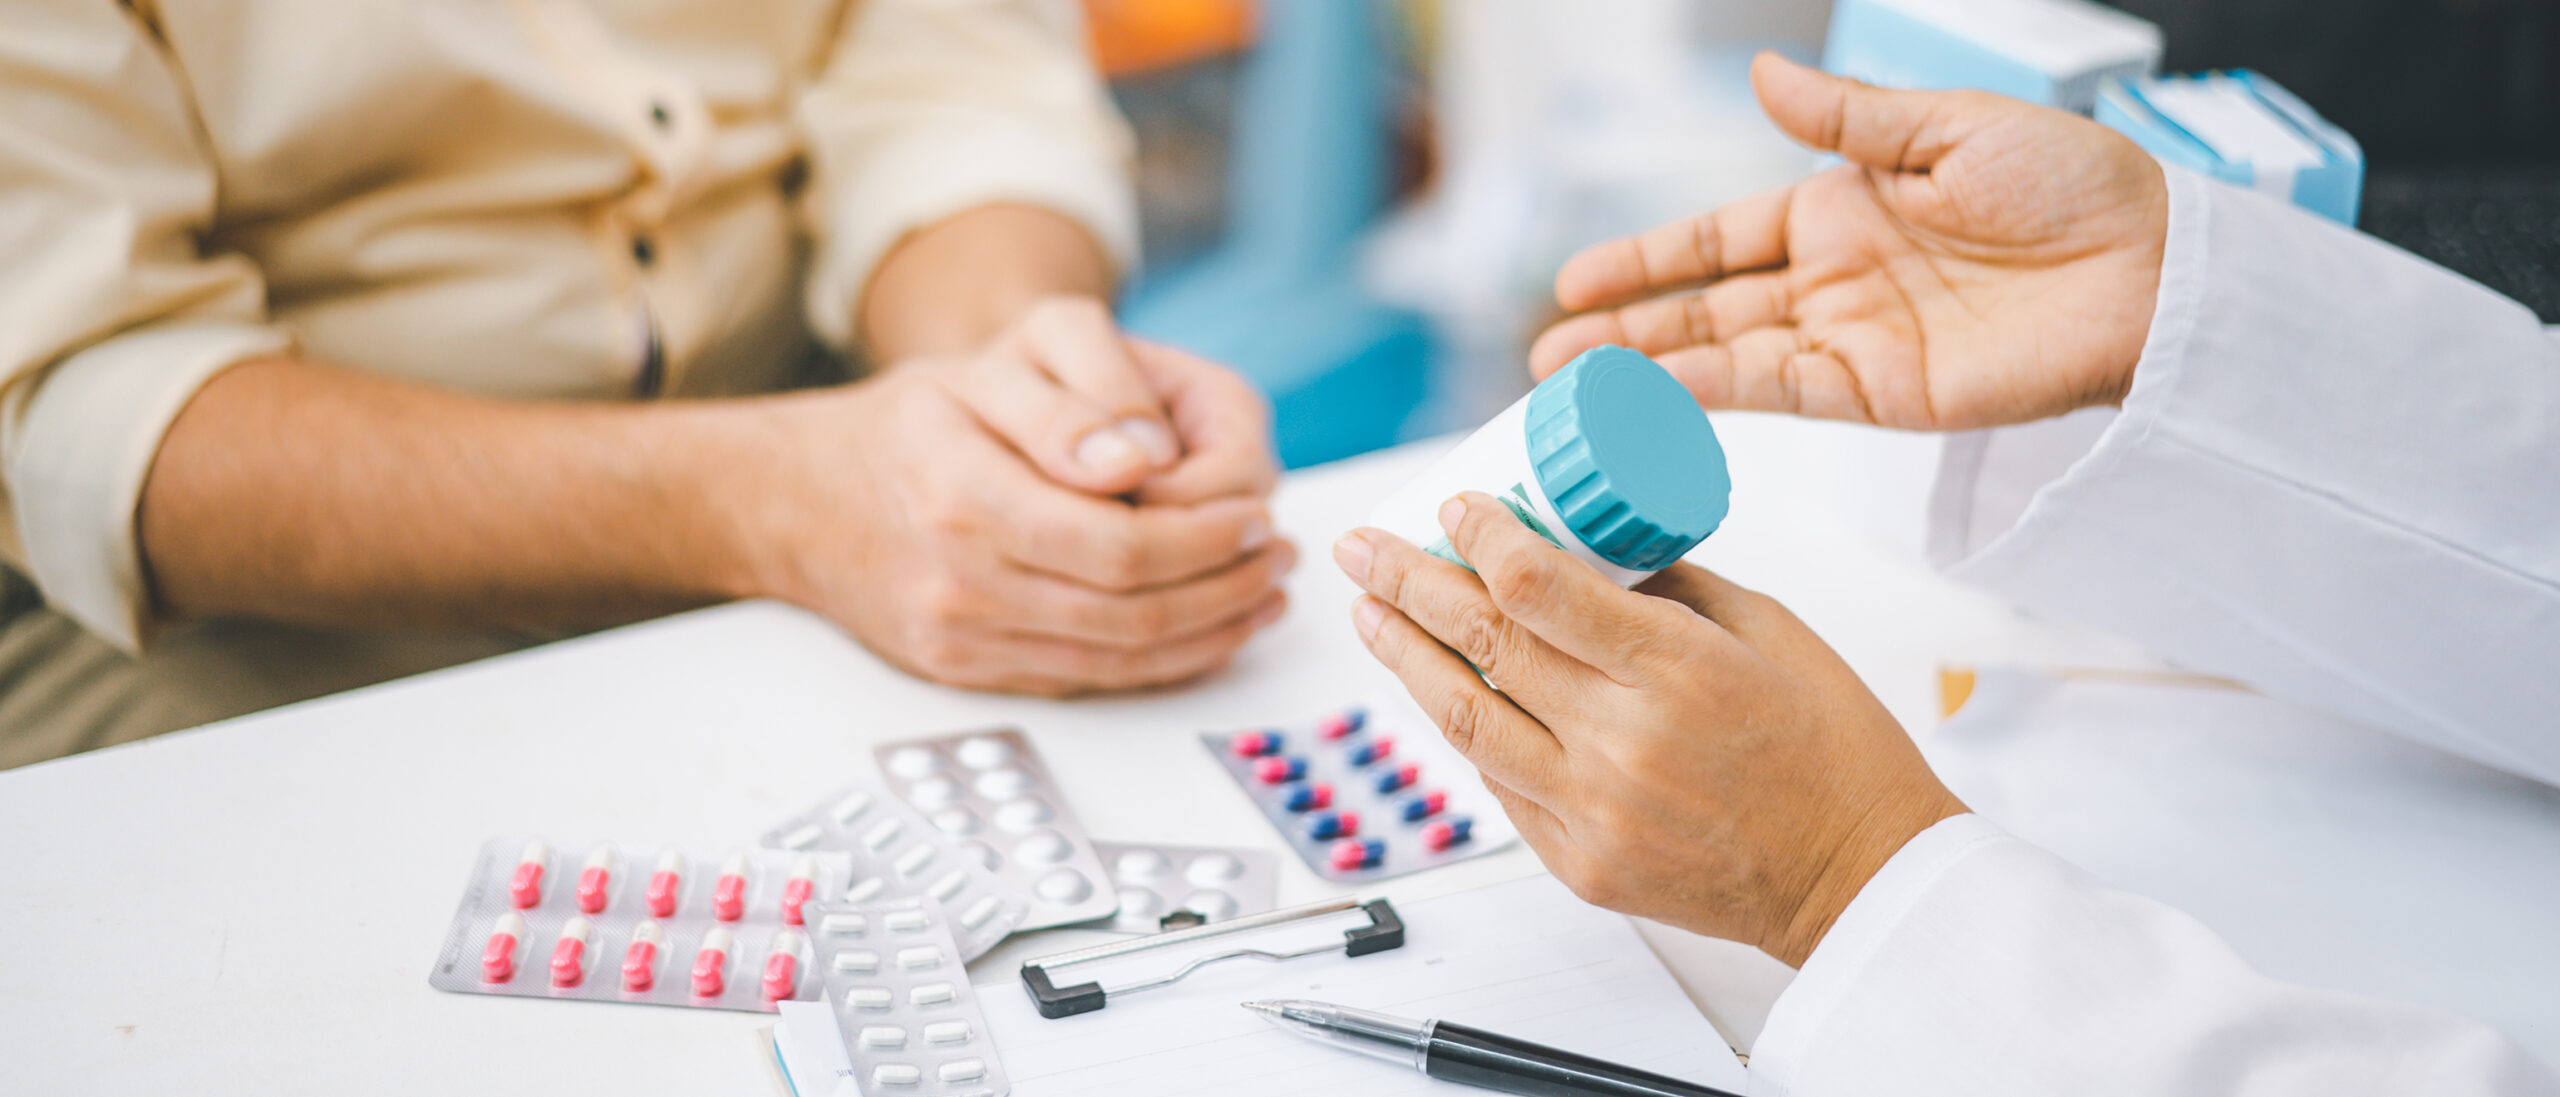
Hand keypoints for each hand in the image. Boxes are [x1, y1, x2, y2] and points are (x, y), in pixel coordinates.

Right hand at [722, 360, 1290, 695]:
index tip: (1257, 509)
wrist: (801, 501)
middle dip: (1225, 588)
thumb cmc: (910, 422)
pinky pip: (1086, 681)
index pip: (1121, 545)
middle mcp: (960, 584)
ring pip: (1118, 660)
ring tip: (1263, 592)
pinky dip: (1161, 663)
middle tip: (1278, 553)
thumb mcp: (987, 367)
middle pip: (1131, 613)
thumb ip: (1073, 400)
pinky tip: (1206, 630)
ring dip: (1209, 633)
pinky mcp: (969, 674)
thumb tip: (1146, 458)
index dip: (1207, 537)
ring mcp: (962, 641)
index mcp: (965, 497)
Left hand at [1333, 493, 1963, 965]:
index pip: (1536, 587)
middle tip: (1361, 547)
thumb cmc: (1831, 749)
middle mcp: (1621, 741)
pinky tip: (1438, 688)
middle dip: (1407, 584)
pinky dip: (1463, 728)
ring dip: (1404, 658)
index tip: (1451, 509)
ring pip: (1463, 720)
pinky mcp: (1580, 863)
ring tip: (1368, 613)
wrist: (1859, 878)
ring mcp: (1592, 810)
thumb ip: (1669, 587)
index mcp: (1674, 670)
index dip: (1480, 539)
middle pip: (1482, 645)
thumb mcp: (1767, 631)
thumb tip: (1586, 544)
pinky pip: (1498, 784)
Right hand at [1530, 53, 2167, 430]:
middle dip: (1626, 329)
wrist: (2154, 270)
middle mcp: (1836, 279)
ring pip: (1729, 357)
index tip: (1577, 279)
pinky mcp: (1883, 393)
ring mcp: (1854, 340)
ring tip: (1576, 382)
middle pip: (1707, 308)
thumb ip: (1846, 118)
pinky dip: (1717, 395)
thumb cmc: (2073, 186)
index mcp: (1844, 207)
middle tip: (1550, 352)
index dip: (1648, 259)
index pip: (1720, 239)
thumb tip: (1761, 74)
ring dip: (1652, 370)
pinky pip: (1782, 392)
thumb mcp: (1949, 127)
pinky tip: (1661, 392)